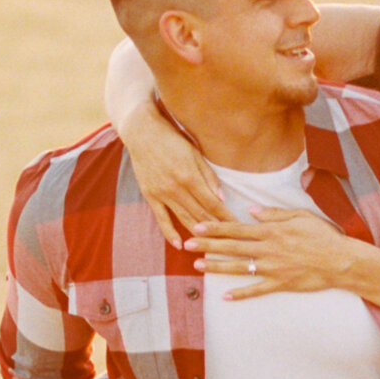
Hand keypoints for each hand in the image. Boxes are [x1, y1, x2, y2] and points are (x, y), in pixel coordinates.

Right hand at [120, 104, 225, 243]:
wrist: (142, 133)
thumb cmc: (172, 140)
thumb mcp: (195, 153)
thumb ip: (209, 176)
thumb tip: (221, 199)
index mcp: (190, 176)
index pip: (212, 203)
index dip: (225, 216)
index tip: (237, 226)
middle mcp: (175, 188)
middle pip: (200, 214)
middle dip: (216, 228)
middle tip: (229, 239)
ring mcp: (161, 193)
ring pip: (183, 219)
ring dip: (198, 233)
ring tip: (211, 245)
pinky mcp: (150, 196)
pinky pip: (161, 219)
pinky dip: (170, 233)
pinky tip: (179, 245)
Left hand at [189, 204, 362, 298]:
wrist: (340, 260)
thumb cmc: (323, 236)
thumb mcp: (300, 216)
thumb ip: (274, 213)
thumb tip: (252, 211)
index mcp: (271, 231)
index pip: (237, 228)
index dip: (216, 227)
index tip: (198, 226)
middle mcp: (268, 249)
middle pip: (232, 247)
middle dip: (207, 245)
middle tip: (187, 245)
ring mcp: (273, 268)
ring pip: (239, 267)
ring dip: (217, 266)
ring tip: (198, 266)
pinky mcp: (280, 284)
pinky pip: (256, 290)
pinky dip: (240, 294)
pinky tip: (225, 296)